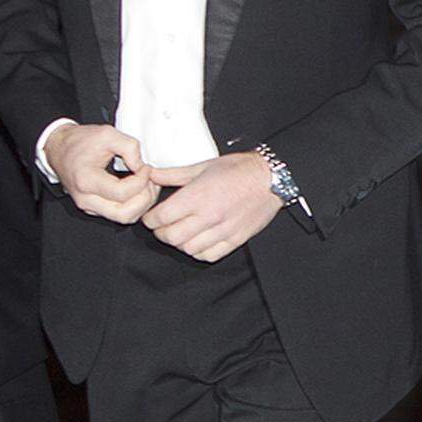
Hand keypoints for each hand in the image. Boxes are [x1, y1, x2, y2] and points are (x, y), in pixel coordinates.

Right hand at [47, 124, 158, 223]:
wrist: (59, 149)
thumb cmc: (79, 142)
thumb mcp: (107, 133)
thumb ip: (129, 147)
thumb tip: (142, 167)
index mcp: (86, 180)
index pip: (122, 193)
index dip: (141, 181)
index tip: (146, 168)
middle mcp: (87, 199)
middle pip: (125, 214)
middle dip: (145, 198)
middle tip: (151, 181)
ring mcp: (90, 207)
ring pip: (125, 218)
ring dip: (142, 204)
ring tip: (147, 185)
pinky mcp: (95, 209)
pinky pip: (120, 214)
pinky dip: (134, 205)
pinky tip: (138, 190)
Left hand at [143, 152, 282, 260]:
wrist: (270, 178)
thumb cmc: (238, 169)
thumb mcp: (203, 166)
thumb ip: (174, 174)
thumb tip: (151, 175)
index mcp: (198, 195)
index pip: (162, 216)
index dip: (150, 219)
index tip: (150, 217)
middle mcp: (209, 215)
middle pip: (171, 236)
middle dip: (161, 233)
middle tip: (161, 227)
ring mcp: (223, 230)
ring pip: (188, 249)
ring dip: (179, 243)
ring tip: (180, 234)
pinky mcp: (235, 239)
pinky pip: (209, 255)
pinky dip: (198, 252)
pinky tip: (197, 242)